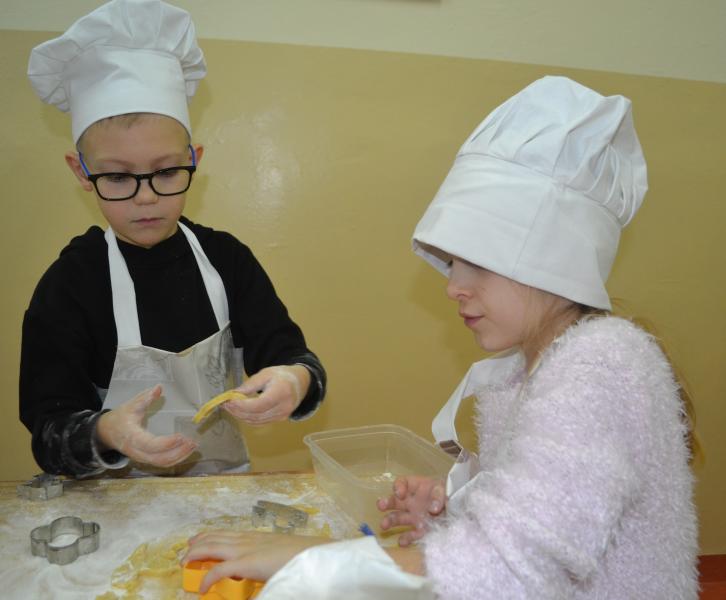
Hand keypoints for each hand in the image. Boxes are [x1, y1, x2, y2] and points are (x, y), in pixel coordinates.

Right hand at [96, 385, 197, 466]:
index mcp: (131, 436)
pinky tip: (186, 450)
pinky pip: (161, 463)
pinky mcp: (146, 459)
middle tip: (192, 442)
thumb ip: (144, 398)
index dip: (165, 443)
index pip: (149, 444)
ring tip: (193, 445)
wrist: (106, 432)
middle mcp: (136, 451)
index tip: (181, 436)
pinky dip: (175, 459)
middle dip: (177, 452)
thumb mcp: (130, 405)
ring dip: (179, 456)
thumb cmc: (121, 417)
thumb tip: (159, 388)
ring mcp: (140, 457)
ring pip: (160, 463)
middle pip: (157, 458)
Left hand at [183, 530, 327, 590]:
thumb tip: (259, 564)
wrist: (310, 554)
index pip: (225, 533)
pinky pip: (218, 571)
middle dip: (197, 544)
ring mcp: (244, 550)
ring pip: (212, 548)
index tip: (198, 539)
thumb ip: (264, 556)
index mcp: (254, 537)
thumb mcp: (277, 552)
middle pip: (214, 538)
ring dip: (196, 555)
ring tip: (186, 563)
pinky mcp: (245, 563)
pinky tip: (202, 588)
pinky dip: (207, 579)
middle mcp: (246, 540)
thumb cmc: (298, 555)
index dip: (208, 535)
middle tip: (186, 551)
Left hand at [223, 365, 309, 423]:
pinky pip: (260, 422)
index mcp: (282, 391)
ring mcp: (283, 416)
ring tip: (230, 407)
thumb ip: (250, 384)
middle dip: (238, 411)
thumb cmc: (282, 375)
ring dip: (241, 416)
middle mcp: (284, 407)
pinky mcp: (280, 420)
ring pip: (257, 421)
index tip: (229, 401)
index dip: (242, 405)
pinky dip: (248, 418)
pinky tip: (239, 412)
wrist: (300, 383)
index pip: (260, 404)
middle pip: (257, 415)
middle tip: (225, 404)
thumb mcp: (266, 373)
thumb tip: (234, 394)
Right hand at [377, 476, 445, 546]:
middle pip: (395, 501)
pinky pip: (411, 534)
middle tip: (380, 506)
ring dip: (390, 521)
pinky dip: (406, 538)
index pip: (402, 483)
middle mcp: (411, 501)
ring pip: (398, 518)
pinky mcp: (421, 529)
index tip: (399, 493)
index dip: (398, 487)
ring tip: (383, 525)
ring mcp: (415, 516)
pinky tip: (401, 542)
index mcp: (416, 487)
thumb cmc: (448, 493)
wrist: (458, 509)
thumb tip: (433, 509)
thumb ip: (439, 497)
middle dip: (386, 503)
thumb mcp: (444, 489)